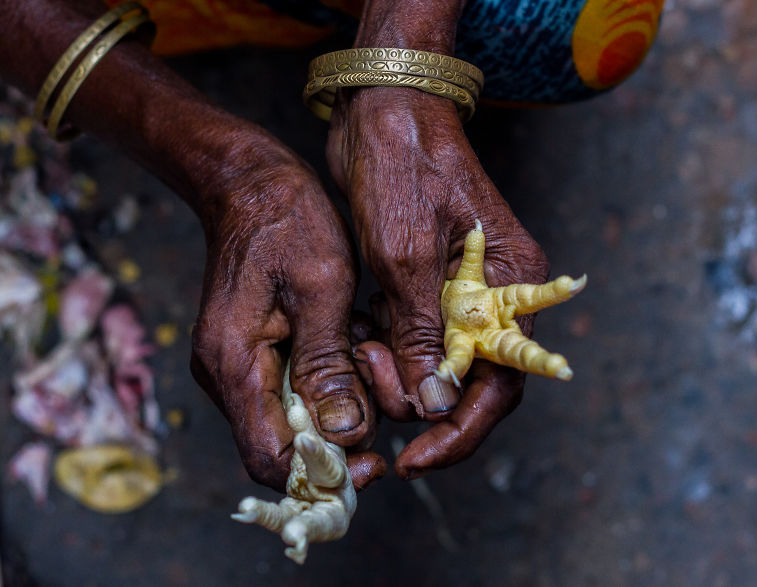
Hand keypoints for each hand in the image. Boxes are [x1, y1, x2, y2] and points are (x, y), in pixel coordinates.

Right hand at [189, 129, 384, 491]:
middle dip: (339, 437)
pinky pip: (290, 390)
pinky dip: (328, 381)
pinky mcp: (250, 353)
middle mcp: (225, 375)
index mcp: (234, 363)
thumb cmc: (285, 222)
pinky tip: (352, 342)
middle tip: (382, 394)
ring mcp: (235, 366)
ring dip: (338, 404)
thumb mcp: (321, 288)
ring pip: (291, 420)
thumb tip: (345, 435)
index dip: (323, 474)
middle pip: (281, 447)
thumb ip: (328, 365)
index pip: (270, 459)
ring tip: (368, 354)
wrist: (248, 182)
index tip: (375, 462)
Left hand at [327, 88, 549, 478]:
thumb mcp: (407, 254)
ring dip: (400, 375)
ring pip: (439, 364)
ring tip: (362, 358)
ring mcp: (463, 291)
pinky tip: (361, 340)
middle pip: (472, 381)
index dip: (462, 430)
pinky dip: (389, 349)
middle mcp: (496, 296)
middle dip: (423, 403)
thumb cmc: (402, 169)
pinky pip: (417, 337)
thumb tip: (434, 405)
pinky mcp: (431, 283)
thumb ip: (424, 334)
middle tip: (375, 395)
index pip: (503, 383)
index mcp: (512, 287)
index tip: (418, 457)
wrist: (383, 109)